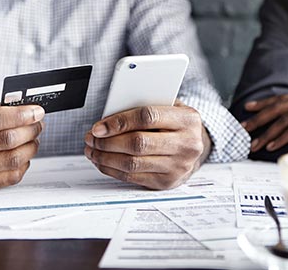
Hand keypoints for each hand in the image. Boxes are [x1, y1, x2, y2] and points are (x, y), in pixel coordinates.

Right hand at [0, 89, 44, 189]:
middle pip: (6, 140)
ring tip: (32, 137)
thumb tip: (23, 108)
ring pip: (13, 159)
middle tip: (38, 123)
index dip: (20, 115)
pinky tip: (22, 153)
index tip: (37, 111)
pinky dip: (24, 163)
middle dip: (30, 129)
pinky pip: (12, 176)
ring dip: (31, 146)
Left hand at [84, 102, 211, 189]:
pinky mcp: (167, 182)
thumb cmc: (176, 123)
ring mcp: (178, 166)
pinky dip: (112, 169)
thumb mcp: (169, 106)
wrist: (195, 147)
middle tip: (92, 138)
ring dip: (106, 157)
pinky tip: (103, 161)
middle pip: (138, 143)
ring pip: (133, 163)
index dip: (119, 122)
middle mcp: (187, 144)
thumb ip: (145, 105)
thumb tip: (110, 115)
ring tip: (93, 149)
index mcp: (188, 119)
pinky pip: (133, 177)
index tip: (99, 126)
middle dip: (108, 142)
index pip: (148, 117)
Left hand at [242, 87, 287, 151]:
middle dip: (258, 117)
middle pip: (279, 108)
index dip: (264, 102)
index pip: (284, 98)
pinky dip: (282, 137)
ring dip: (266, 132)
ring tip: (253, 142)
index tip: (248, 108)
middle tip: (242, 127)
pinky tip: (272, 145)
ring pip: (285, 120)